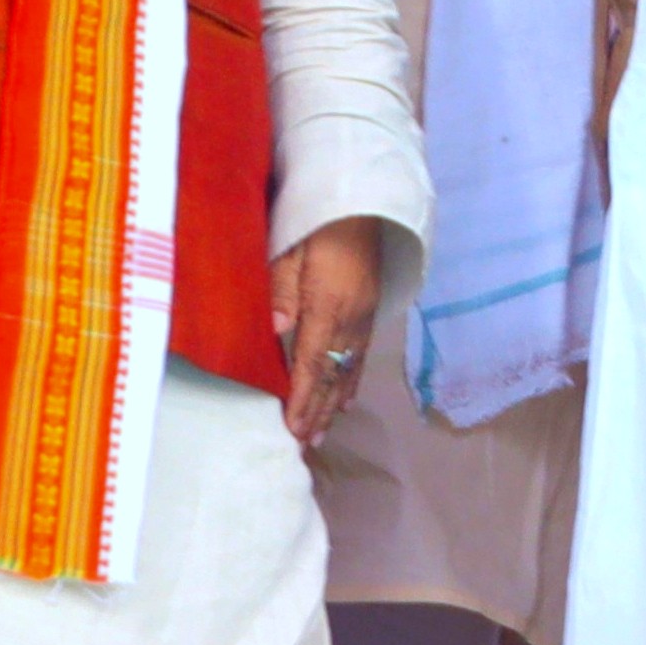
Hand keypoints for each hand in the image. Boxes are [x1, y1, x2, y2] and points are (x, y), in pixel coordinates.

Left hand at [271, 216, 382, 443]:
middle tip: (304, 445)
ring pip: (349, 370)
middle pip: (332, 375)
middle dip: (317, 411)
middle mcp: (350, 318)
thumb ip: (281, 289)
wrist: (364, 199)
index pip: (312, 365)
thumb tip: (275, 330)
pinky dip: (353, 381)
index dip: (302, 401)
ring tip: (322, 433)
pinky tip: (347, 398)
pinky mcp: (370, 308)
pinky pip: (362, 354)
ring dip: (334, 404)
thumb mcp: (290, 247)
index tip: (292, 432)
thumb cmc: (317, 221)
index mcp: (327, 306)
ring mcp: (364, 315)